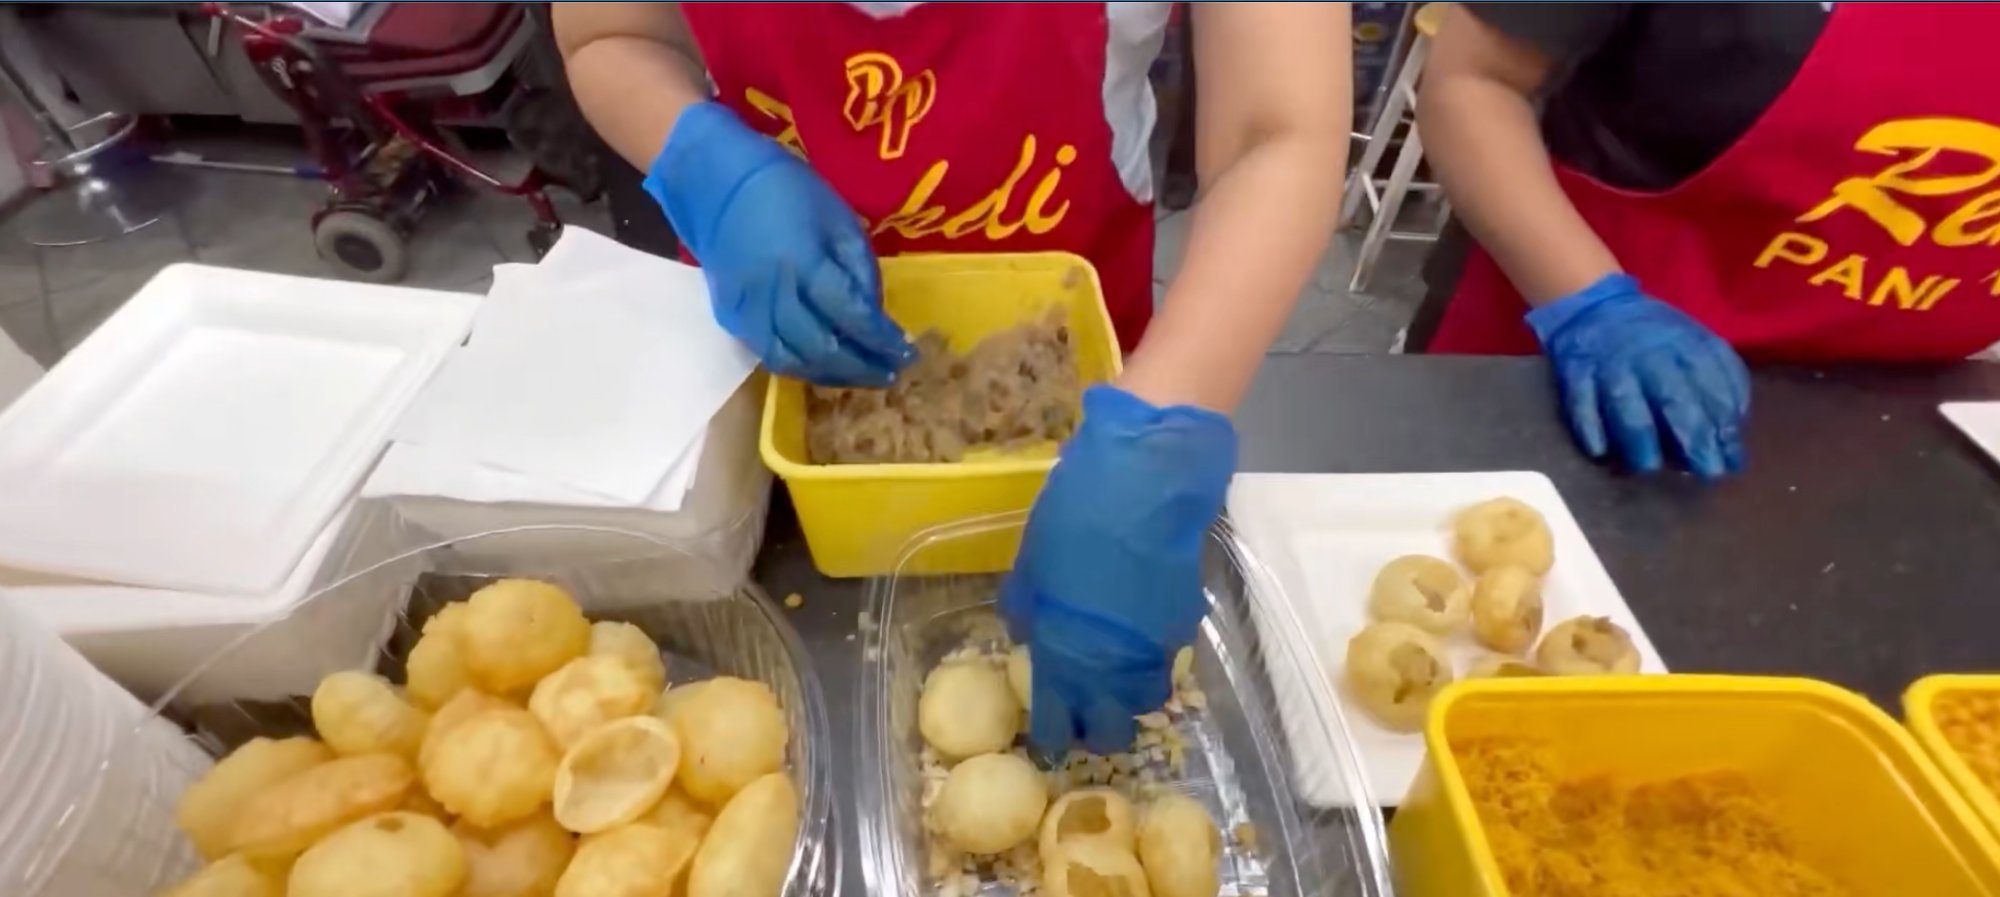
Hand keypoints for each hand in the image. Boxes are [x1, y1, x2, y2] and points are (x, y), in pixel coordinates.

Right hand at [644, 102, 913, 385]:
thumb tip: (874, 315)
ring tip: (862, 377)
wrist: (714, 183)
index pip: (850, 315)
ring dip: (831, 376)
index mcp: (803, 262)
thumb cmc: (785, 190)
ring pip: (792, 361)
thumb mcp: (837, 217)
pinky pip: (768, 355)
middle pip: (821, 348)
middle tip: (891, 376)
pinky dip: (801, 368)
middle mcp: (773, 294)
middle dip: (861, 368)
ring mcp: (747, 311)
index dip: (880, 341)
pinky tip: (824, 367)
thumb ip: (859, 268)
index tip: (908, 355)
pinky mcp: (730, 318)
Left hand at [999, 386, 1236, 754]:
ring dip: (1128, 696)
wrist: (1147, 482)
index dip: (1052, 735)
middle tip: (1085, 707)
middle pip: (1110, 731)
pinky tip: (1139, 629)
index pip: (1058, 727)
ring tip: (1115, 672)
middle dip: (1096, 728)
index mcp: (1065, 658)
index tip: (1049, 730)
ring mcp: (1154, 650)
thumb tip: (1025, 628)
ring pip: (1144, 699)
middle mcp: (1112, 670)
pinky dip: (1150, 657)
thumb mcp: (1031, 562)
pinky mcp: (1184, 624)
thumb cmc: (1074, 520)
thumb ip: (1027, 606)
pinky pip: (1164, 659)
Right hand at [1527, 274, 1749, 477]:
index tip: (1733, 458)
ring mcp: (1609, 365)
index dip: (1724, 424)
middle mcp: (1648, 355)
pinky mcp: (1575, 375)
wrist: (1596, 307)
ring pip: (1625, 403)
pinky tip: (1601, 451)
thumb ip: (1720, 378)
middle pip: (1673, 398)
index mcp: (1685, 345)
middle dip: (1693, 437)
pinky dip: (1590, 427)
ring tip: (1649, 467)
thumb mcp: (1697, 343)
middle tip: (1706, 472)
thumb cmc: (1656, 336)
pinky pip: (1581, 404)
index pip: (1711, 386)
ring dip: (1638, 437)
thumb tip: (1735, 427)